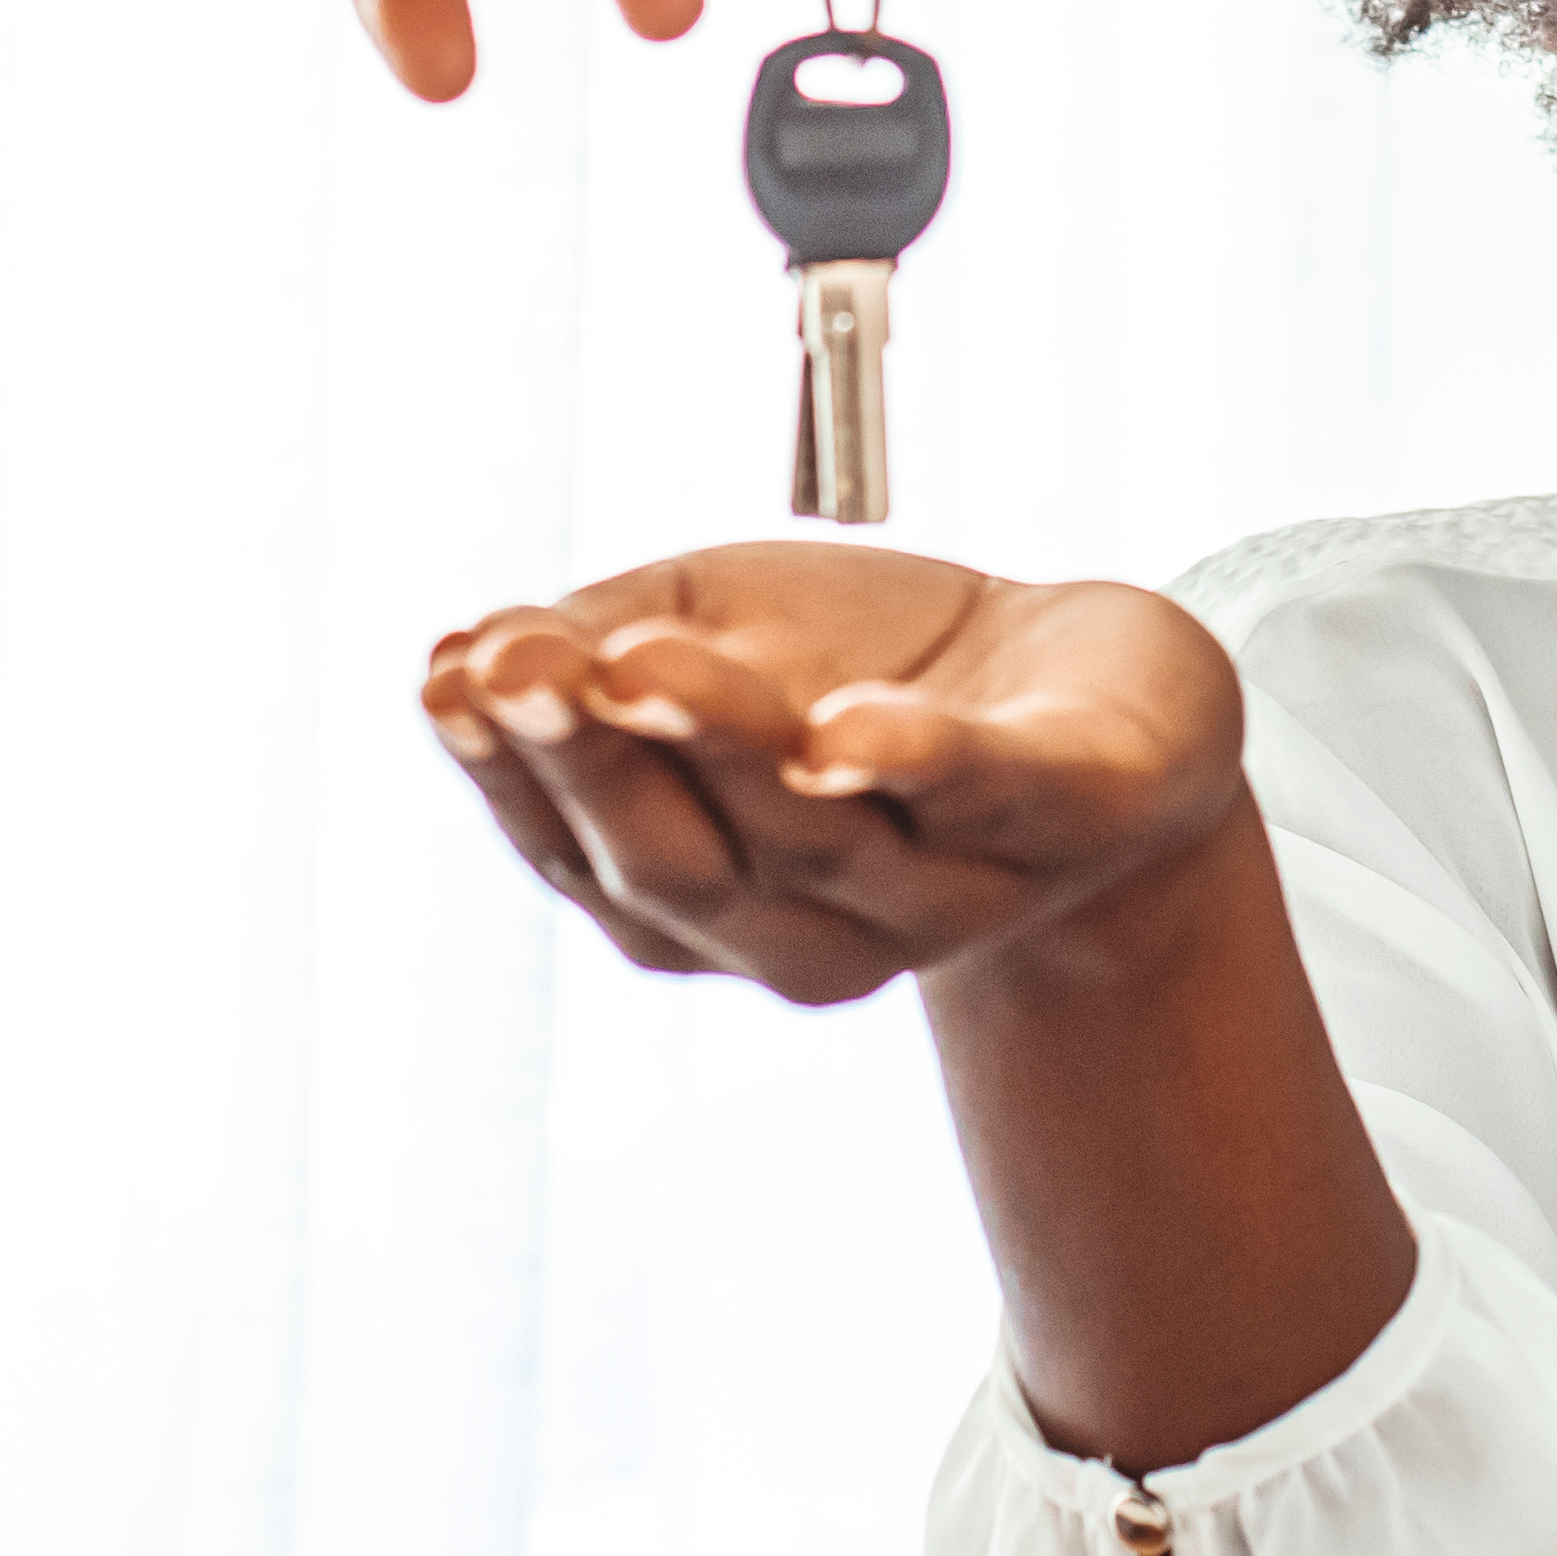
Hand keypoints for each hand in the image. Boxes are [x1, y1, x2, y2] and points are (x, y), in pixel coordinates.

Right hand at [419, 547, 1244, 1004]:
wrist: (1108, 689)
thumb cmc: (878, 667)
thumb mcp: (710, 629)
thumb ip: (593, 651)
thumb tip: (463, 657)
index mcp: (712, 896)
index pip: (586, 856)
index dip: (511, 775)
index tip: (447, 678)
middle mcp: (817, 926)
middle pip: (684, 870)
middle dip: (593, 763)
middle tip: (515, 668)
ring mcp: (947, 886)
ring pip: (815, 837)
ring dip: (719, 744)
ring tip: (637, 662)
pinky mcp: (1068, 813)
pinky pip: (980, 797)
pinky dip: (909, 765)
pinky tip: (841, 735)